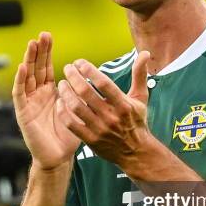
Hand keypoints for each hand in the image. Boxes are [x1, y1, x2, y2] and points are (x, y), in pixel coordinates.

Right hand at [13, 32, 81, 169]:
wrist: (58, 157)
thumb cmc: (71, 135)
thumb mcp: (82, 110)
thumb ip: (89, 94)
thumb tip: (102, 79)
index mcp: (51, 92)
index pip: (47, 67)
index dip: (47, 52)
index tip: (49, 36)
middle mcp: (38, 94)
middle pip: (36, 68)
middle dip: (38, 51)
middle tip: (42, 35)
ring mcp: (30, 102)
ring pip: (27, 77)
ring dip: (29, 60)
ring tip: (32, 45)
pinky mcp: (23, 113)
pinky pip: (20, 95)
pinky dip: (20, 81)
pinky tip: (23, 68)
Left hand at [58, 50, 150, 164]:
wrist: (135, 152)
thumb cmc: (136, 121)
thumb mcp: (140, 98)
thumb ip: (139, 75)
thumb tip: (145, 53)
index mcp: (123, 105)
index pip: (103, 83)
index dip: (89, 70)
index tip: (79, 62)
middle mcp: (111, 117)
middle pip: (86, 92)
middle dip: (73, 77)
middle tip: (67, 68)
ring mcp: (100, 129)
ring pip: (76, 107)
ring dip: (66, 92)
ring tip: (61, 83)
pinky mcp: (91, 140)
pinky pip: (71, 124)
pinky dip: (63, 112)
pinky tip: (60, 102)